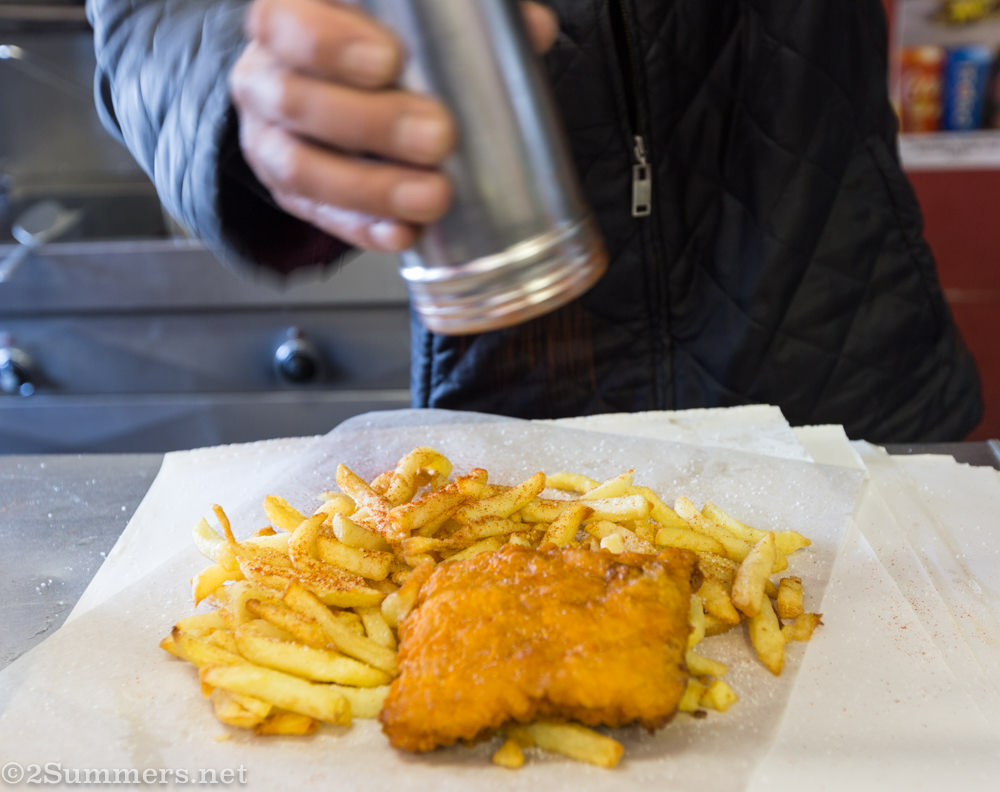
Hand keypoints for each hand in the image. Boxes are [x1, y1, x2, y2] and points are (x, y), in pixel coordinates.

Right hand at [230, 0, 558, 251]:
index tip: (390, 62)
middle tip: (438, 136)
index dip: (329, 45)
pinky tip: (405, 234)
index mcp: (286, 18)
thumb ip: (460, 16)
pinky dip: (365, 228)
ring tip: (434, 196)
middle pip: (298, 102)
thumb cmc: (368, 43)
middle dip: (372, 124)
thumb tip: (532, 28)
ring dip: (373, 188)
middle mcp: (265, 77)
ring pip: (301, 168)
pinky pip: (319, 217)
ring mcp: (270, 140)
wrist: (328, 86)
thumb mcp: (402, 18)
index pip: (285, 23)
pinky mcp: (289, 192)